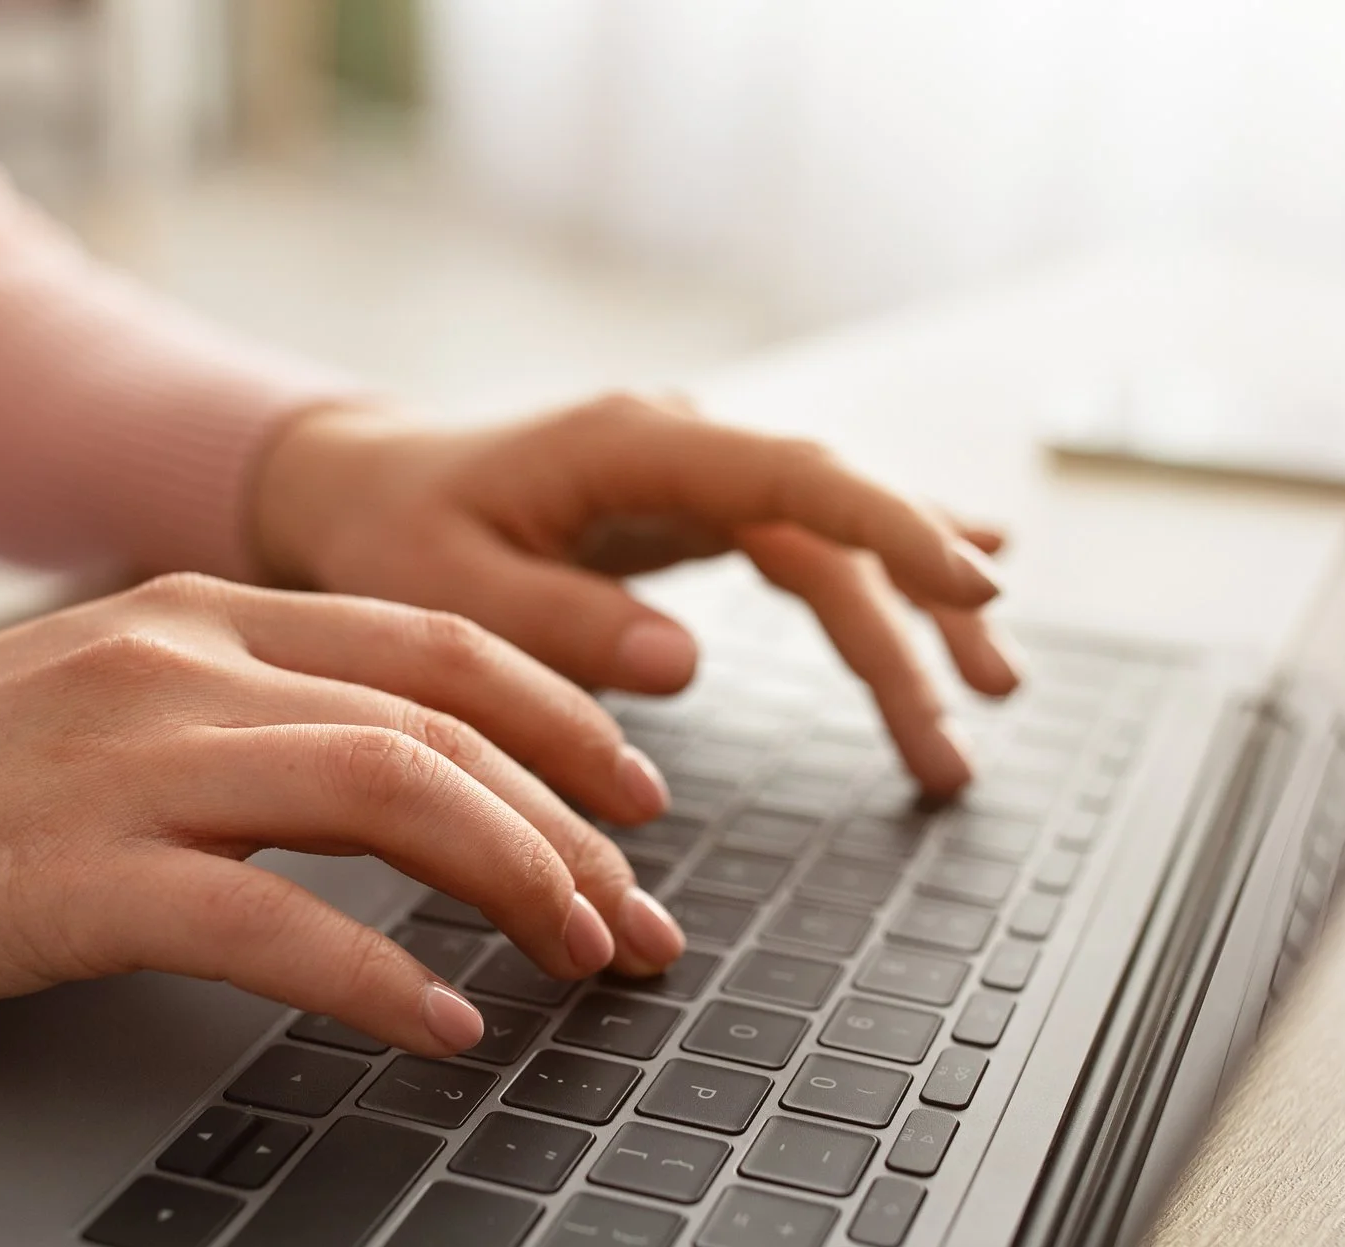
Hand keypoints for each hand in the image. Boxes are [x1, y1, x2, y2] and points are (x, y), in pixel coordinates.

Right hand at [0, 576, 685, 1054]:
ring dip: (520, 882)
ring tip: (589, 962)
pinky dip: (384, 980)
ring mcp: (124, 764)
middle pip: (445, 719)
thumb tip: (393, 789)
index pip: (437, 643)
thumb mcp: (95, 712)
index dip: (563, 722)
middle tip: (647, 921)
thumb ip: (235, 722)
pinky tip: (448, 1026)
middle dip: (577, 823)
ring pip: (392, 794)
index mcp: (192, 614)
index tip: (639, 800)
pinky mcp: (71, 878)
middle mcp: (176, 662)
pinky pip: (276, 925)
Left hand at [250, 394, 1022, 795]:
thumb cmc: (386, 533)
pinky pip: (809, 546)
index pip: (794, 474)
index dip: (890, 526)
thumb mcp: (442, 590)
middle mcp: (684, 444)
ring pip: (836, 542)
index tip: (970, 580)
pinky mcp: (698, 513)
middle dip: (922, 603)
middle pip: (838, 516)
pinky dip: (880, 584)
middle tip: (988, 691)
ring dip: (911, 621)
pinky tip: (954, 610)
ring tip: (985, 705)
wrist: (356, 487)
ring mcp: (698, 476)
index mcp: (631, 444)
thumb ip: (557, 623)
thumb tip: (685, 662)